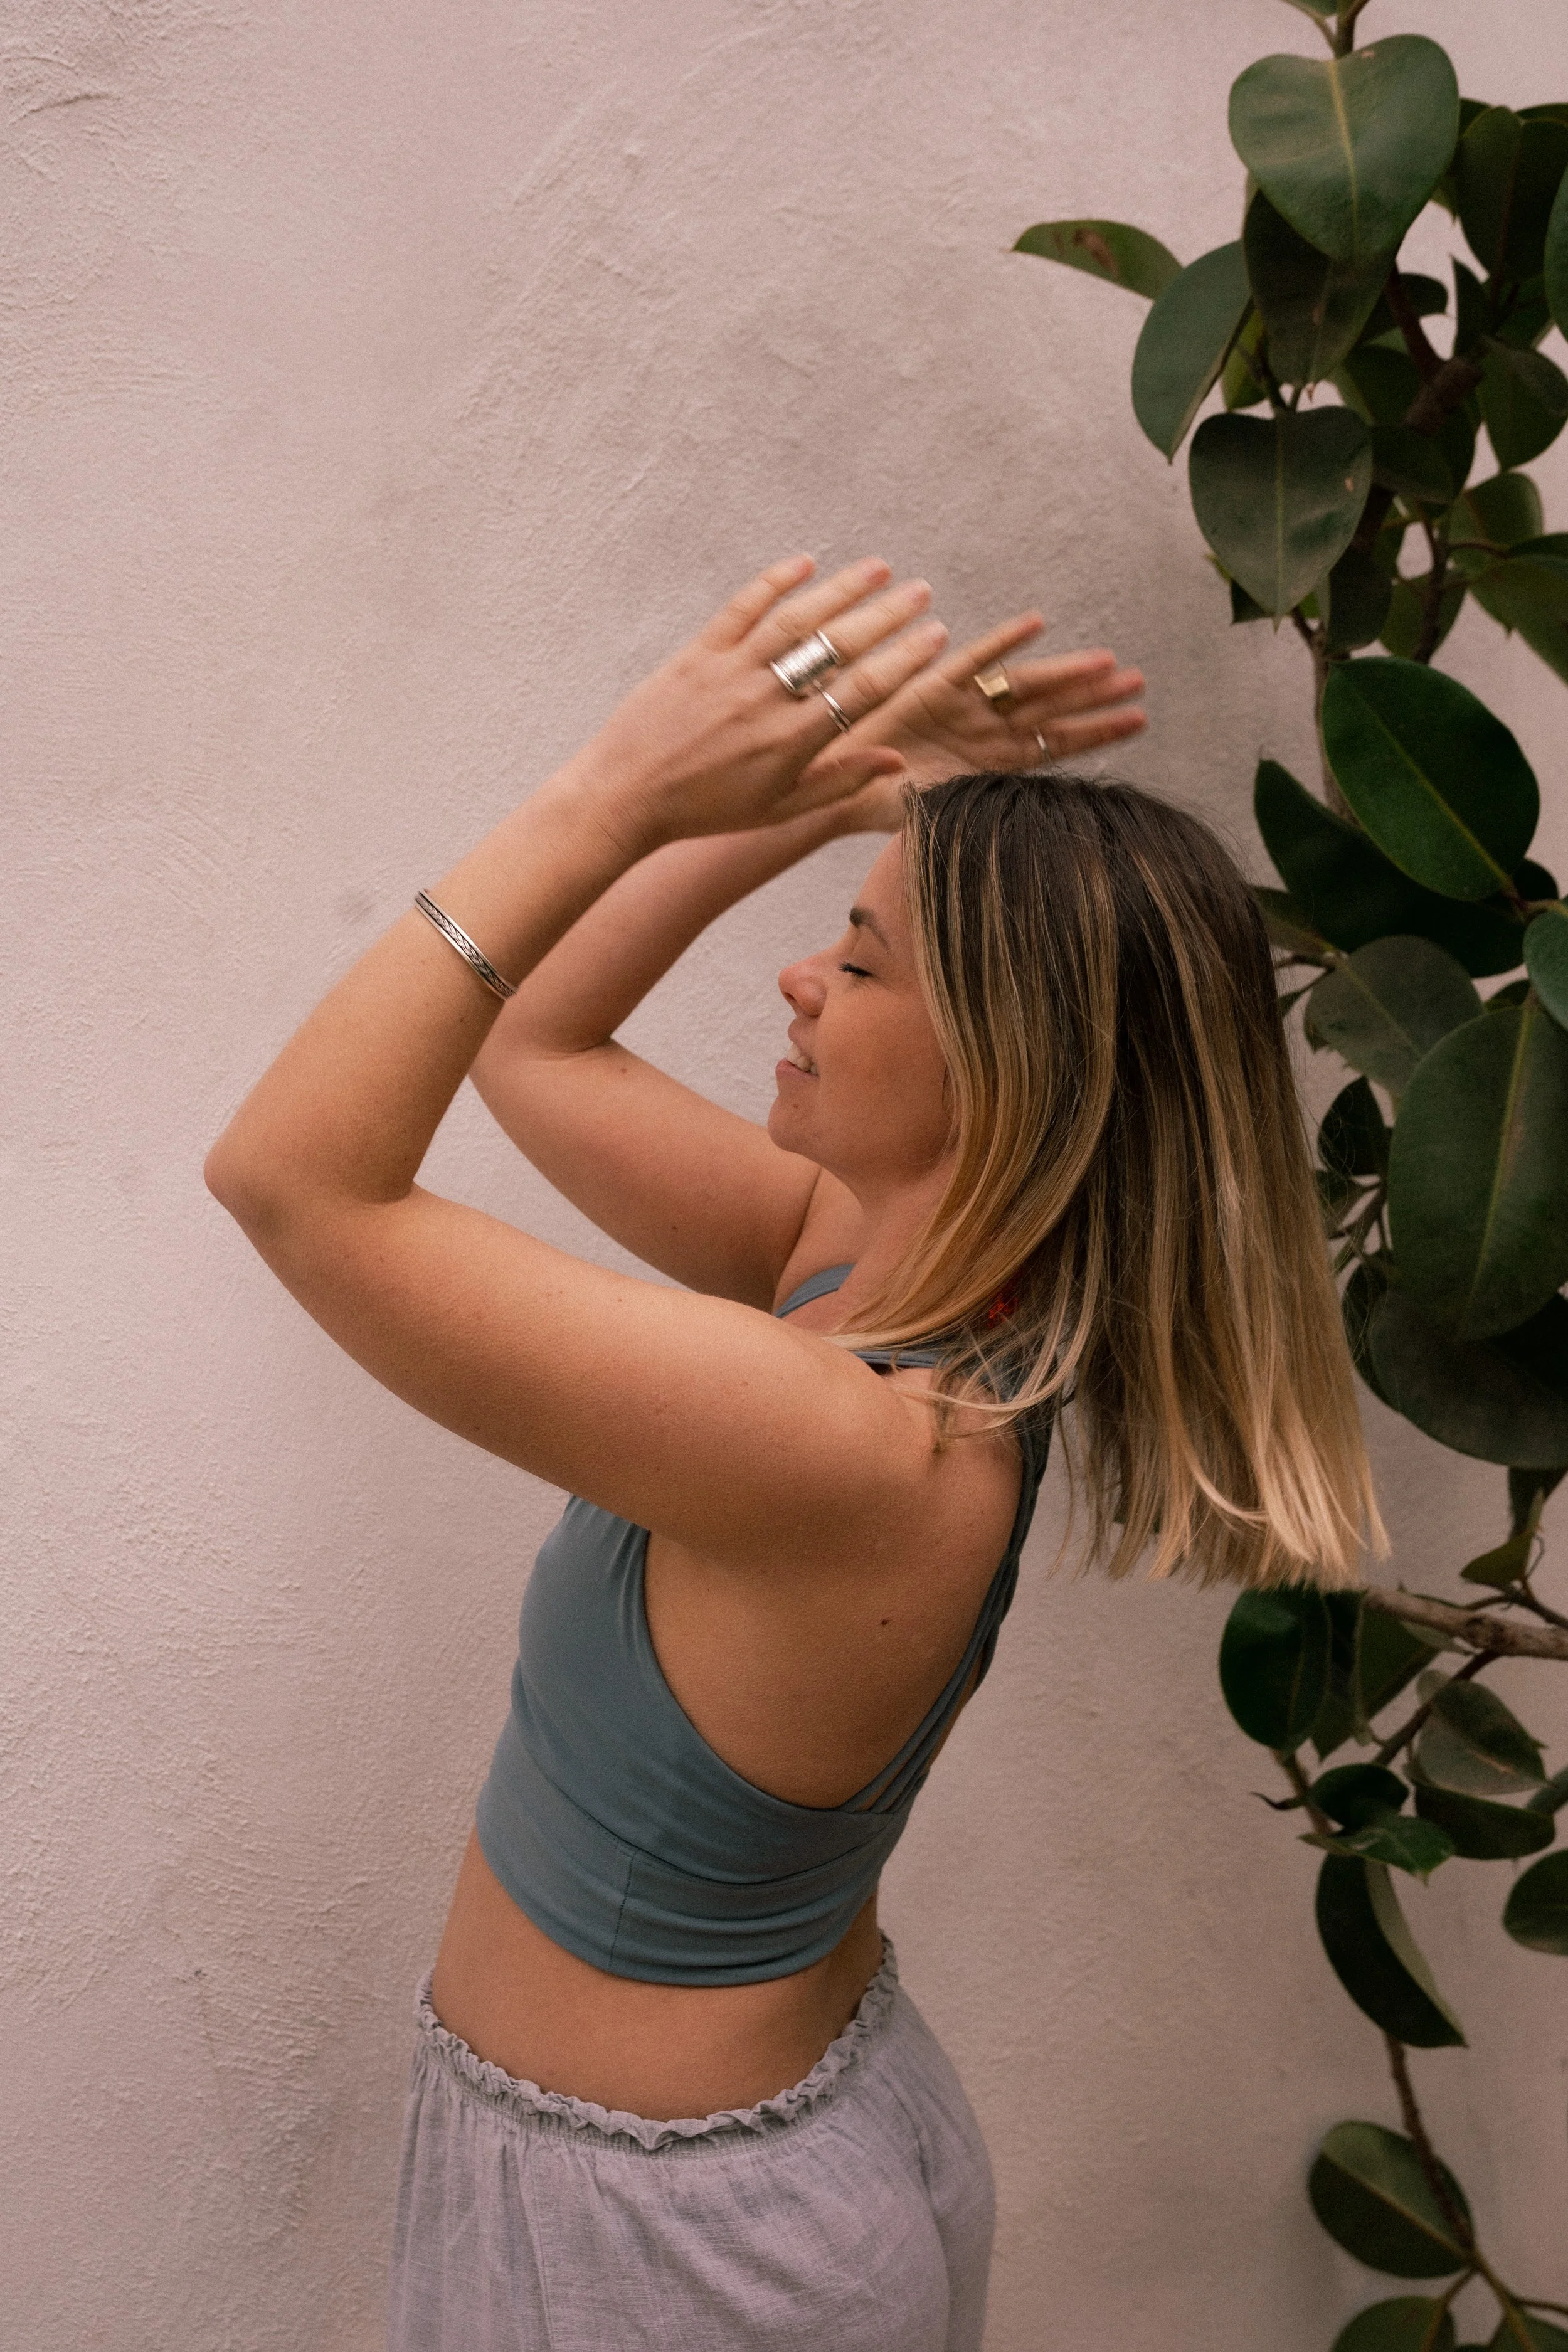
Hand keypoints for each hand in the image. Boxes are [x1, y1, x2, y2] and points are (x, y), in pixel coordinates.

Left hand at [567, 556, 949, 850]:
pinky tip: (806, 564)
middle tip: (921, 592)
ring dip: (842, 589)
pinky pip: (743, 608)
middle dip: (887, 616)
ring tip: (880, 569)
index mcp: (791, 742)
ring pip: (797, 619)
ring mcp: (730, 671)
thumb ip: (840, 781)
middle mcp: (766, 700)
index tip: (936, 636)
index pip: (863, 690)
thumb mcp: (779, 808)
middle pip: (839, 646)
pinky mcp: (698, 653)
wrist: (626, 795)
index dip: (904, 660)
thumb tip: (897, 758)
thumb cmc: (706, 810)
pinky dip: (775, 582)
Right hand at [826, 614, 1146, 833]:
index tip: (1138, 721)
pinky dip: (1003, 644)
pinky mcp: (932, 688)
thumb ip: (977, 816)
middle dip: (1095, 697)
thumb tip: (1029, 839)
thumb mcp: (939, 819)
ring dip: (1065, 675)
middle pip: (1050, 712)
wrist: (833, 789)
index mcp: (991, 765)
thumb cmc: (881, 808)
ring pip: (1024, 687)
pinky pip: (973, 662)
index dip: (1096, 733)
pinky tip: (1034, 625)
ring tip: (1108, 663)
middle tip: (1140, 683)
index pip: (1055, 747)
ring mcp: (962, 708)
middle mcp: (984, 732)